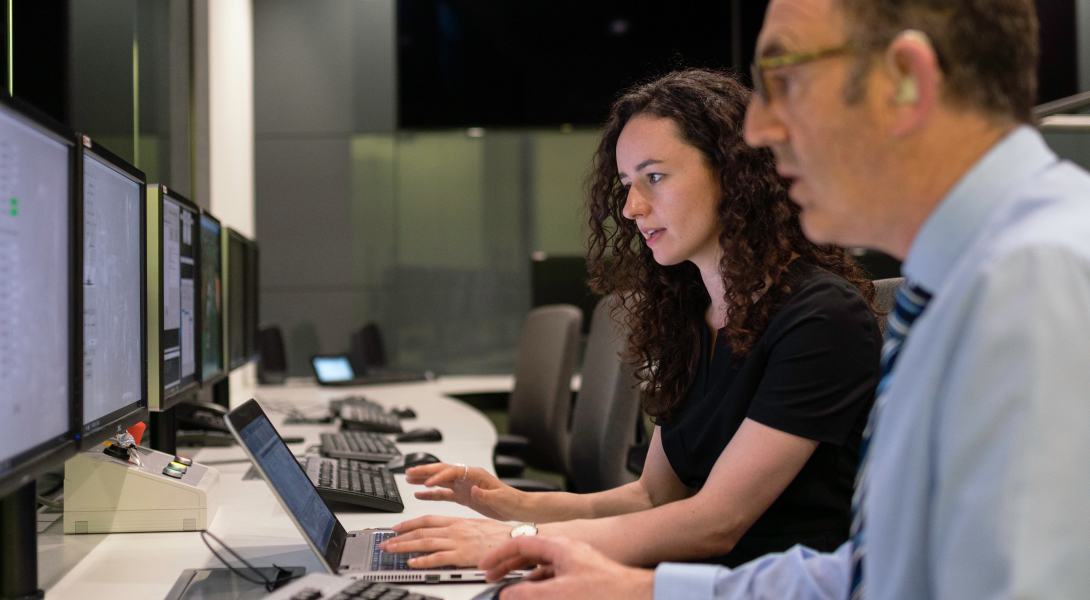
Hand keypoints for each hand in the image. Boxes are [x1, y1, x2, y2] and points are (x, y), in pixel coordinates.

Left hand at [380, 515, 513, 567]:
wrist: (515, 539)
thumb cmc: (500, 535)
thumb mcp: (477, 525)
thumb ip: (461, 528)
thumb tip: (449, 533)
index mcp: (457, 521)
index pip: (427, 520)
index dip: (410, 523)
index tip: (397, 528)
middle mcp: (454, 529)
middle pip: (421, 531)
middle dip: (401, 536)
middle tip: (386, 542)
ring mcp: (457, 542)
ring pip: (425, 542)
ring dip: (405, 546)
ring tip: (391, 550)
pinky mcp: (462, 555)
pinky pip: (438, 558)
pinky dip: (423, 560)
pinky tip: (412, 563)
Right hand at [405, 462, 523, 520]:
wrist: (516, 507)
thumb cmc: (511, 500)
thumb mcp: (500, 498)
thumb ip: (486, 494)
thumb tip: (474, 489)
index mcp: (475, 474)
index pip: (453, 471)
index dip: (439, 476)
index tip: (427, 483)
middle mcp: (467, 477)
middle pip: (442, 471)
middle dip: (424, 471)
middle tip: (408, 472)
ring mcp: (463, 486)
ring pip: (439, 480)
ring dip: (423, 479)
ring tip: (407, 478)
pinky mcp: (462, 496)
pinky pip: (443, 493)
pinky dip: (430, 494)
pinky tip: (419, 494)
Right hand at [479, 537, 654, 599]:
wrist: (638, 595)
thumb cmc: (608, 589)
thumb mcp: (559, 593)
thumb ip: (529, 593)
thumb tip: (507, 594)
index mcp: (558, 547)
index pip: (519, 543)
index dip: (498, 555)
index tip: (484, 566)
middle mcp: (566, 551)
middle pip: (529, 553)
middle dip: (508, 565)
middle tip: (493, 577)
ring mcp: (576, 563)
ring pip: (542, 567)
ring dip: (524, 577)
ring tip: (511, 589)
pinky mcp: (584, 576)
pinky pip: (554, 576)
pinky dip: (540, 584)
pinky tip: (538, 595)